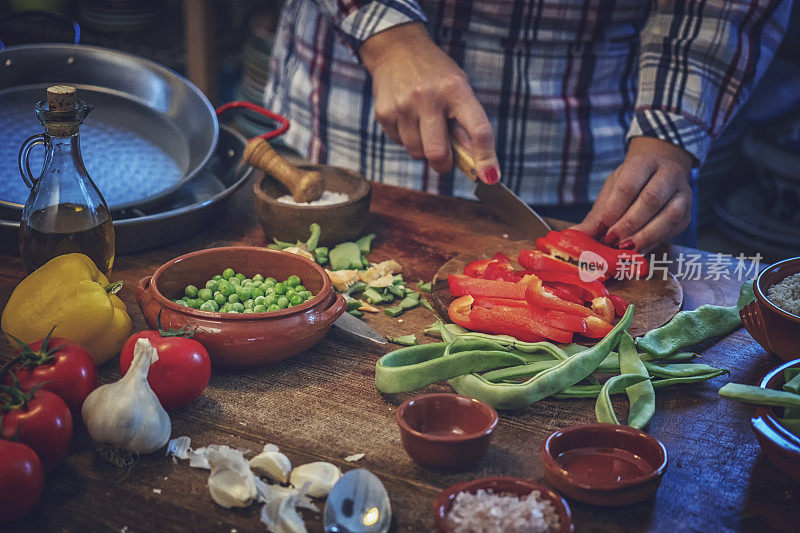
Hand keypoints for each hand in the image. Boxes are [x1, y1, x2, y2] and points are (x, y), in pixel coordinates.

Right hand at [360, 23, 499, 182]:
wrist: (396, 49)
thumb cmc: (435, 74)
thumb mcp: (458, 88)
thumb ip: (466, 122)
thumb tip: (475, 162)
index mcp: (456, 90)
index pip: (478, 130)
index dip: (486, 158)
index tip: (491, 177)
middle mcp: (429, 98)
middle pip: (438, 154)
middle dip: (444, 165)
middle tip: (446, 161)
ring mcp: (404, 106)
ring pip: (417, 153)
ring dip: (424, 150)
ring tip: (425, 127)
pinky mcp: (384, 114)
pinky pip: (400, 143)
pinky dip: (407, 139)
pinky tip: (408, 118)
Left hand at [572, 136, 693, 253]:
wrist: (658, 177)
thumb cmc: (631, 184)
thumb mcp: (611, 192)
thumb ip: (596, 216)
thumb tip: (575, 235)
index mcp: (644, 163)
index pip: (629, 185)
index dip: (615, 208)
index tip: (603, 227)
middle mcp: (669, 174)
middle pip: (651, 199)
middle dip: (629, 223)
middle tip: (612, 240)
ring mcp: (682, 194)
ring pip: (669, 215)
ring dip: (645, 235)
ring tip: (625, 248)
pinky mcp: (687, 215)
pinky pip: (673, 230)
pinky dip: (654, 242)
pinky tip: (638, 250)